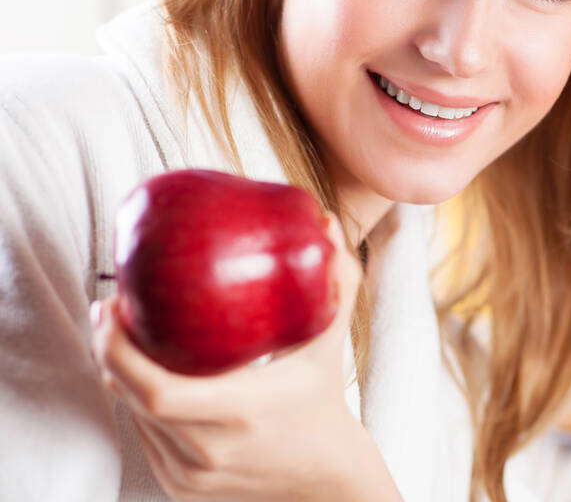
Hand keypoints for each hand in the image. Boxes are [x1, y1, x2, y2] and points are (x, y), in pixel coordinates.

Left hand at [90, 215, 400, 500]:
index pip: (157, 389)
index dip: (121, 348)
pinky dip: (136, 401)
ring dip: (118, 373)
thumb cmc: (323, 402)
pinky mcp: (178, 486)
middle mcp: (210, 449)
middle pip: (131, 397)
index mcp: (243, 410)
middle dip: (107, 348)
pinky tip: (139, 372)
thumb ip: (335, 284)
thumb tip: (327, 224)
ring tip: (118, 332)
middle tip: (108, 308)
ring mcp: (189, 474)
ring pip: (132, 416)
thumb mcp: (330, 344)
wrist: (324, 477)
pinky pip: (143, 435)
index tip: (117, 304)